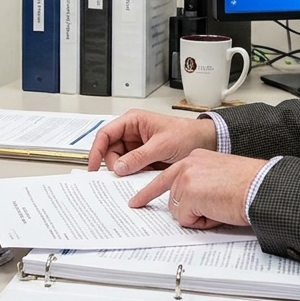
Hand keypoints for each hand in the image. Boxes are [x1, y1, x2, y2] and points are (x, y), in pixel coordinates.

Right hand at [87, 109, 217, 175]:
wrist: (206, 142)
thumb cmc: (187, 135)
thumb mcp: (162, 145)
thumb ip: (139, 157)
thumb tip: (119, 167)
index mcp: (133, 121)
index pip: (105, 134)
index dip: (96, 150)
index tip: (93, 167)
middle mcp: (132, 133)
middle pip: (110, 151)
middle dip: (113, 164)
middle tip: (120, 176)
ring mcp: (137, 146)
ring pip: (119, 161)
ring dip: (124, 171)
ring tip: (135, 176)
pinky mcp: (143, 158)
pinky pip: (130, 168)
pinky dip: (132, 175)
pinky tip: (140, 178)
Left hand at [129, 150, 266, 229]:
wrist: (260, 187)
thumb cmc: (249, 185)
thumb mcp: (219, 176)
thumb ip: (200, 183)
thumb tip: (190, 203)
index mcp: (195, 158)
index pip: (166, 177)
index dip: (149, 193)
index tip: (136, 201)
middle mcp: (187, 164)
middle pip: (173, 199)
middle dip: (190, 210)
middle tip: (213, 206)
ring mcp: (186, 178)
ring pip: (178, 211)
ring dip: (198, 215)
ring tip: (220, 205)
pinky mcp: (188, 193)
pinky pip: (186, 220)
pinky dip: (202, 222)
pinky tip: (218, 210)